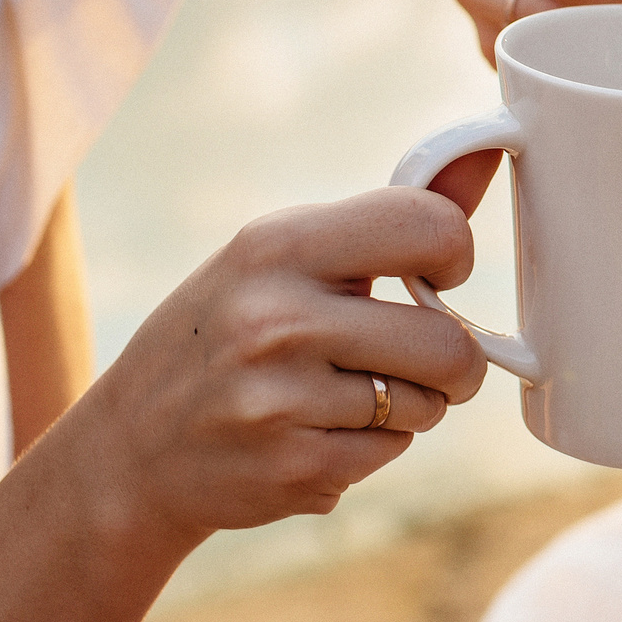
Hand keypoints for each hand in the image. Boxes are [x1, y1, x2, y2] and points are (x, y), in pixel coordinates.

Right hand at [63, 188, 488, 553]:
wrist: (130, 450)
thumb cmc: (225, 333)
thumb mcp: (282, 258)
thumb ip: (390, 219)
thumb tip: (490, 153)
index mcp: (279, 245)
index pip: (429, 227)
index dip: (455, 254)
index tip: (439, 274)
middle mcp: (278, 319)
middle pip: (449, 342)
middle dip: (452, 360)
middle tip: (417, 359)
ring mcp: (284, 400)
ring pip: (426, 404)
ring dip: (407, 406)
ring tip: (343, 395)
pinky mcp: (295, 469)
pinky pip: (391, 453)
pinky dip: (370, 448)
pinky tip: (314, 433)